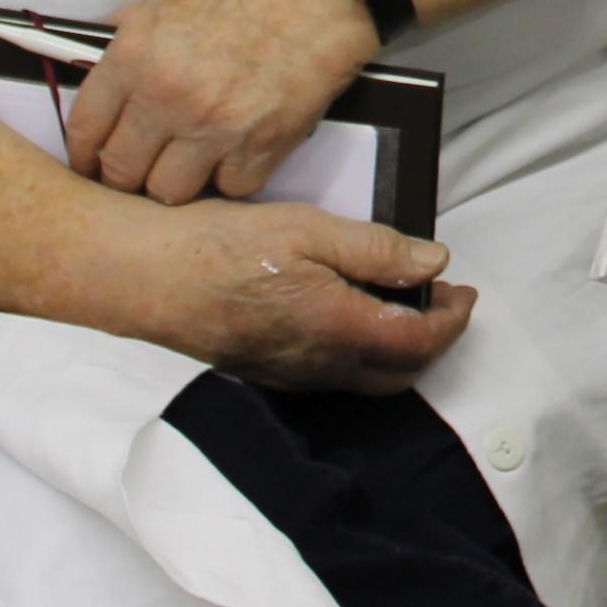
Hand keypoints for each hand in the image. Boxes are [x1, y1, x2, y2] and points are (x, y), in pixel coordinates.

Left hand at [63, 0, 376, 204]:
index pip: (86, 130)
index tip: (95, 161)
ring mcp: (218, 124)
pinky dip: (234, 174)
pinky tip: (241, 148)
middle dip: (128, 174)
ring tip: (195, 160)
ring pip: (171, 193)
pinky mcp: (267, 142)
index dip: (86, 154)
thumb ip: (134, 34)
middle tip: (144, 166)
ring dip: (180, 181)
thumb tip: (107, 64)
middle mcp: (169, 96)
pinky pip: (233, 187)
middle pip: (123, 173)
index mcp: (137, 53)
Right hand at [125, 196, 473, 391]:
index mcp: (336, 328)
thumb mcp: (309, 228)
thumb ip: (378, 250)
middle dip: (433, 341)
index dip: (452, 320)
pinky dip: (359, 353)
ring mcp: (286, 374)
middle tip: (443, 300)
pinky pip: (328, 376)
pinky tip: (350, 314)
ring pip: (363, 378)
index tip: (464, 292)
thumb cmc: (217, 246)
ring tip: (402, 302)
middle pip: (398, 373)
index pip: (419, 343)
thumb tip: (434, 263)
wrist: (143, 277)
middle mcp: (315, 364)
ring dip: (396, 349)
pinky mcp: (261, 370)